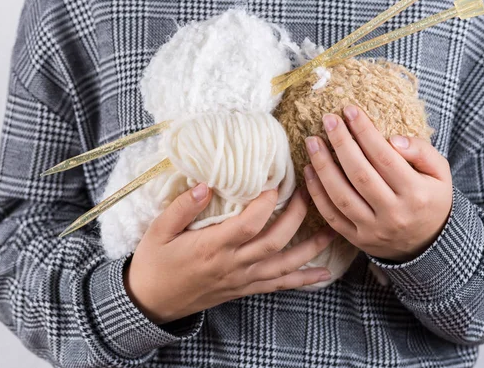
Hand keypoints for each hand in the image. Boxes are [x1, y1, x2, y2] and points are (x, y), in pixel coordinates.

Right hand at [124, 185, 334, 324]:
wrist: (150, 302)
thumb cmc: (154, 263)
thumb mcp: (158, 231)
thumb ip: (182, 207)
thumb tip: (206, 183)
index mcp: (211, 247)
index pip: (248, 224)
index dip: (265, 202)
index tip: (275, 181)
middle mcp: (232, 265)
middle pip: (274, 241)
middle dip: (296, 217)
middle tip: (308, 194)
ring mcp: (241, 280)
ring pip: (283, 266)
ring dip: (311, 249)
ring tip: (332, 231)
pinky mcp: (244, 289)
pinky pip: (278, 286)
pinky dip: (302, 280)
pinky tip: (322, 275)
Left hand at [303, 105, 452, 262]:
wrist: (428, 244)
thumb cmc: (431, 198)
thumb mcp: (440, 173)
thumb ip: (422, 152)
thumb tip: (393, 140)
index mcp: (416, 194)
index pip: (385, 157)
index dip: (365, 132)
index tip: (350, 111)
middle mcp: (394, 213)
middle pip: (360, 174)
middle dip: (341, 143)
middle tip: (328, 120)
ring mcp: (373, 229)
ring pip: (341, 196)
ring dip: (322, 166)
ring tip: (312, 142)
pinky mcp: (357, 239)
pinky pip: (332, 216)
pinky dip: (317, 193)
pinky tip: (309, 171)